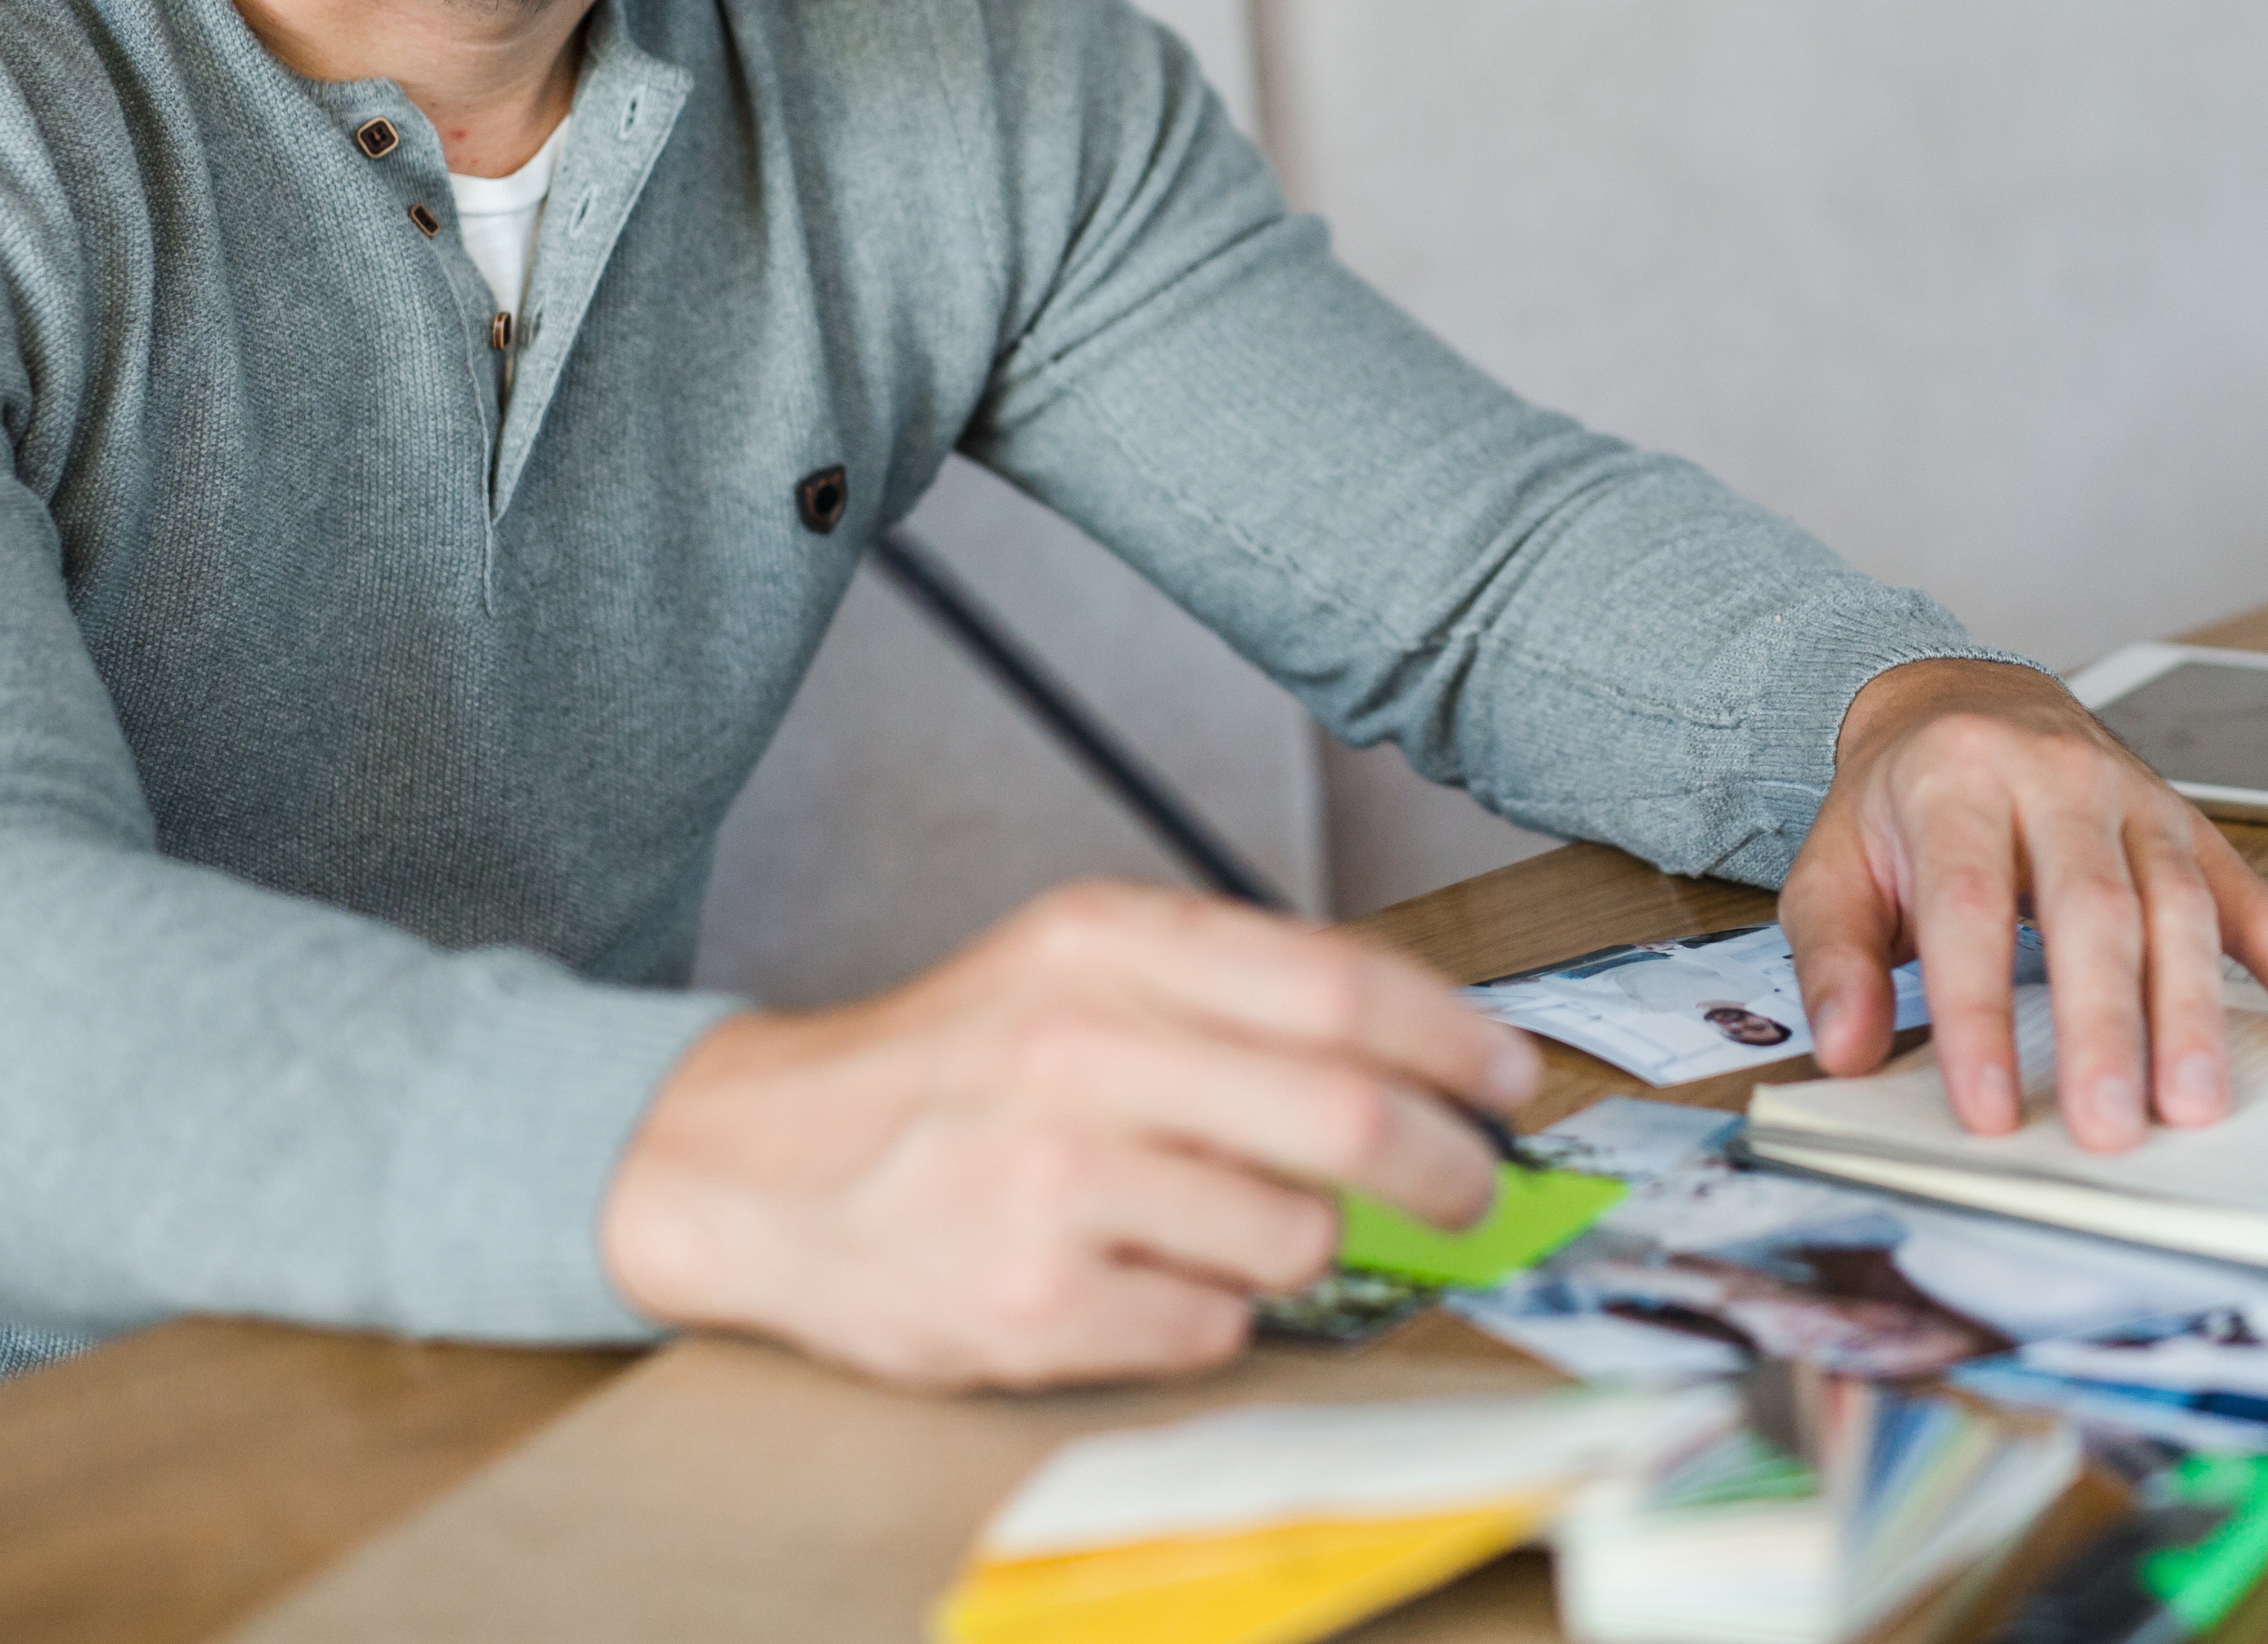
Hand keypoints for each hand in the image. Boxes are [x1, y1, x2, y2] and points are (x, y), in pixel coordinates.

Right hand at [596, 881, 1539, 1388]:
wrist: (755, 1164)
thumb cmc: (953, 1069)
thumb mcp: (1078, 967)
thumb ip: (1235, 993)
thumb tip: (1429, 1052)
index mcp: (1105, 944)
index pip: (1337, 986)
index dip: (1455, 1039)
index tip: (1512, 1078)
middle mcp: (1077, 1049)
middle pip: (1342, 1112)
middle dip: (1443, 1162)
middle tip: (1472, 1188)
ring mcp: (1049, 1181)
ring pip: (1291, 1234)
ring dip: (1310, 1248)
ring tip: (1253, 1231)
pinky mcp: (1031, 1303)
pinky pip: (1212, 1324)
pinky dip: (1217, 1311)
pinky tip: (1156, 1278)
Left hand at [1781, 659, 2267, 1151]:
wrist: (1963, 699)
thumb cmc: (1900, 799)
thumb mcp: (1834, 864)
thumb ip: (1835, 958)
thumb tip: (1846, 1049)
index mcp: (1956, 783)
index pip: (1970, 907)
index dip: (1979, 1014)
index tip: (1989, 1107)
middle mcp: (2056, 780)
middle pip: (2091, 908)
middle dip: (2105, 1023)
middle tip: (2111, 1122)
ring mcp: (2134, 800)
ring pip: (2177, 904)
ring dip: (2194, 1010)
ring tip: (2196, 1102)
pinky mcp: (2188, 826)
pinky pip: (2251, 896)